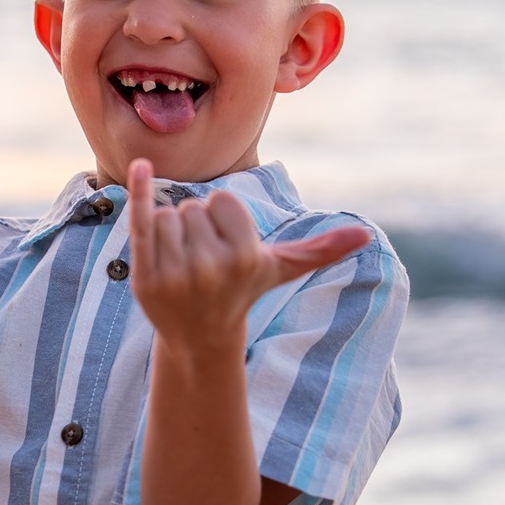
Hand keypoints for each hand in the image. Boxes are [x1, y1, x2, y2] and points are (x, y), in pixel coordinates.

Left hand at [127, 158, 369, 353]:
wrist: (199, 336)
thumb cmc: (244, 291)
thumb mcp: (281, 269)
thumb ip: (321, 249)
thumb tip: (366, 235)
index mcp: (245, 257)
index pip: (221, 200)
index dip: (223, 218)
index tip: (226, 248)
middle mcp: (211, 268)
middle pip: (192, 207)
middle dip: (196, 227)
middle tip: (203, 262)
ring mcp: (176, 275)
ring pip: (166, 215)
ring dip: (171, 232)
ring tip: (183, 265)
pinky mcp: (146, 278)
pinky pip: (140, 223)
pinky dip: (138, 194)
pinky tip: (140, 168)